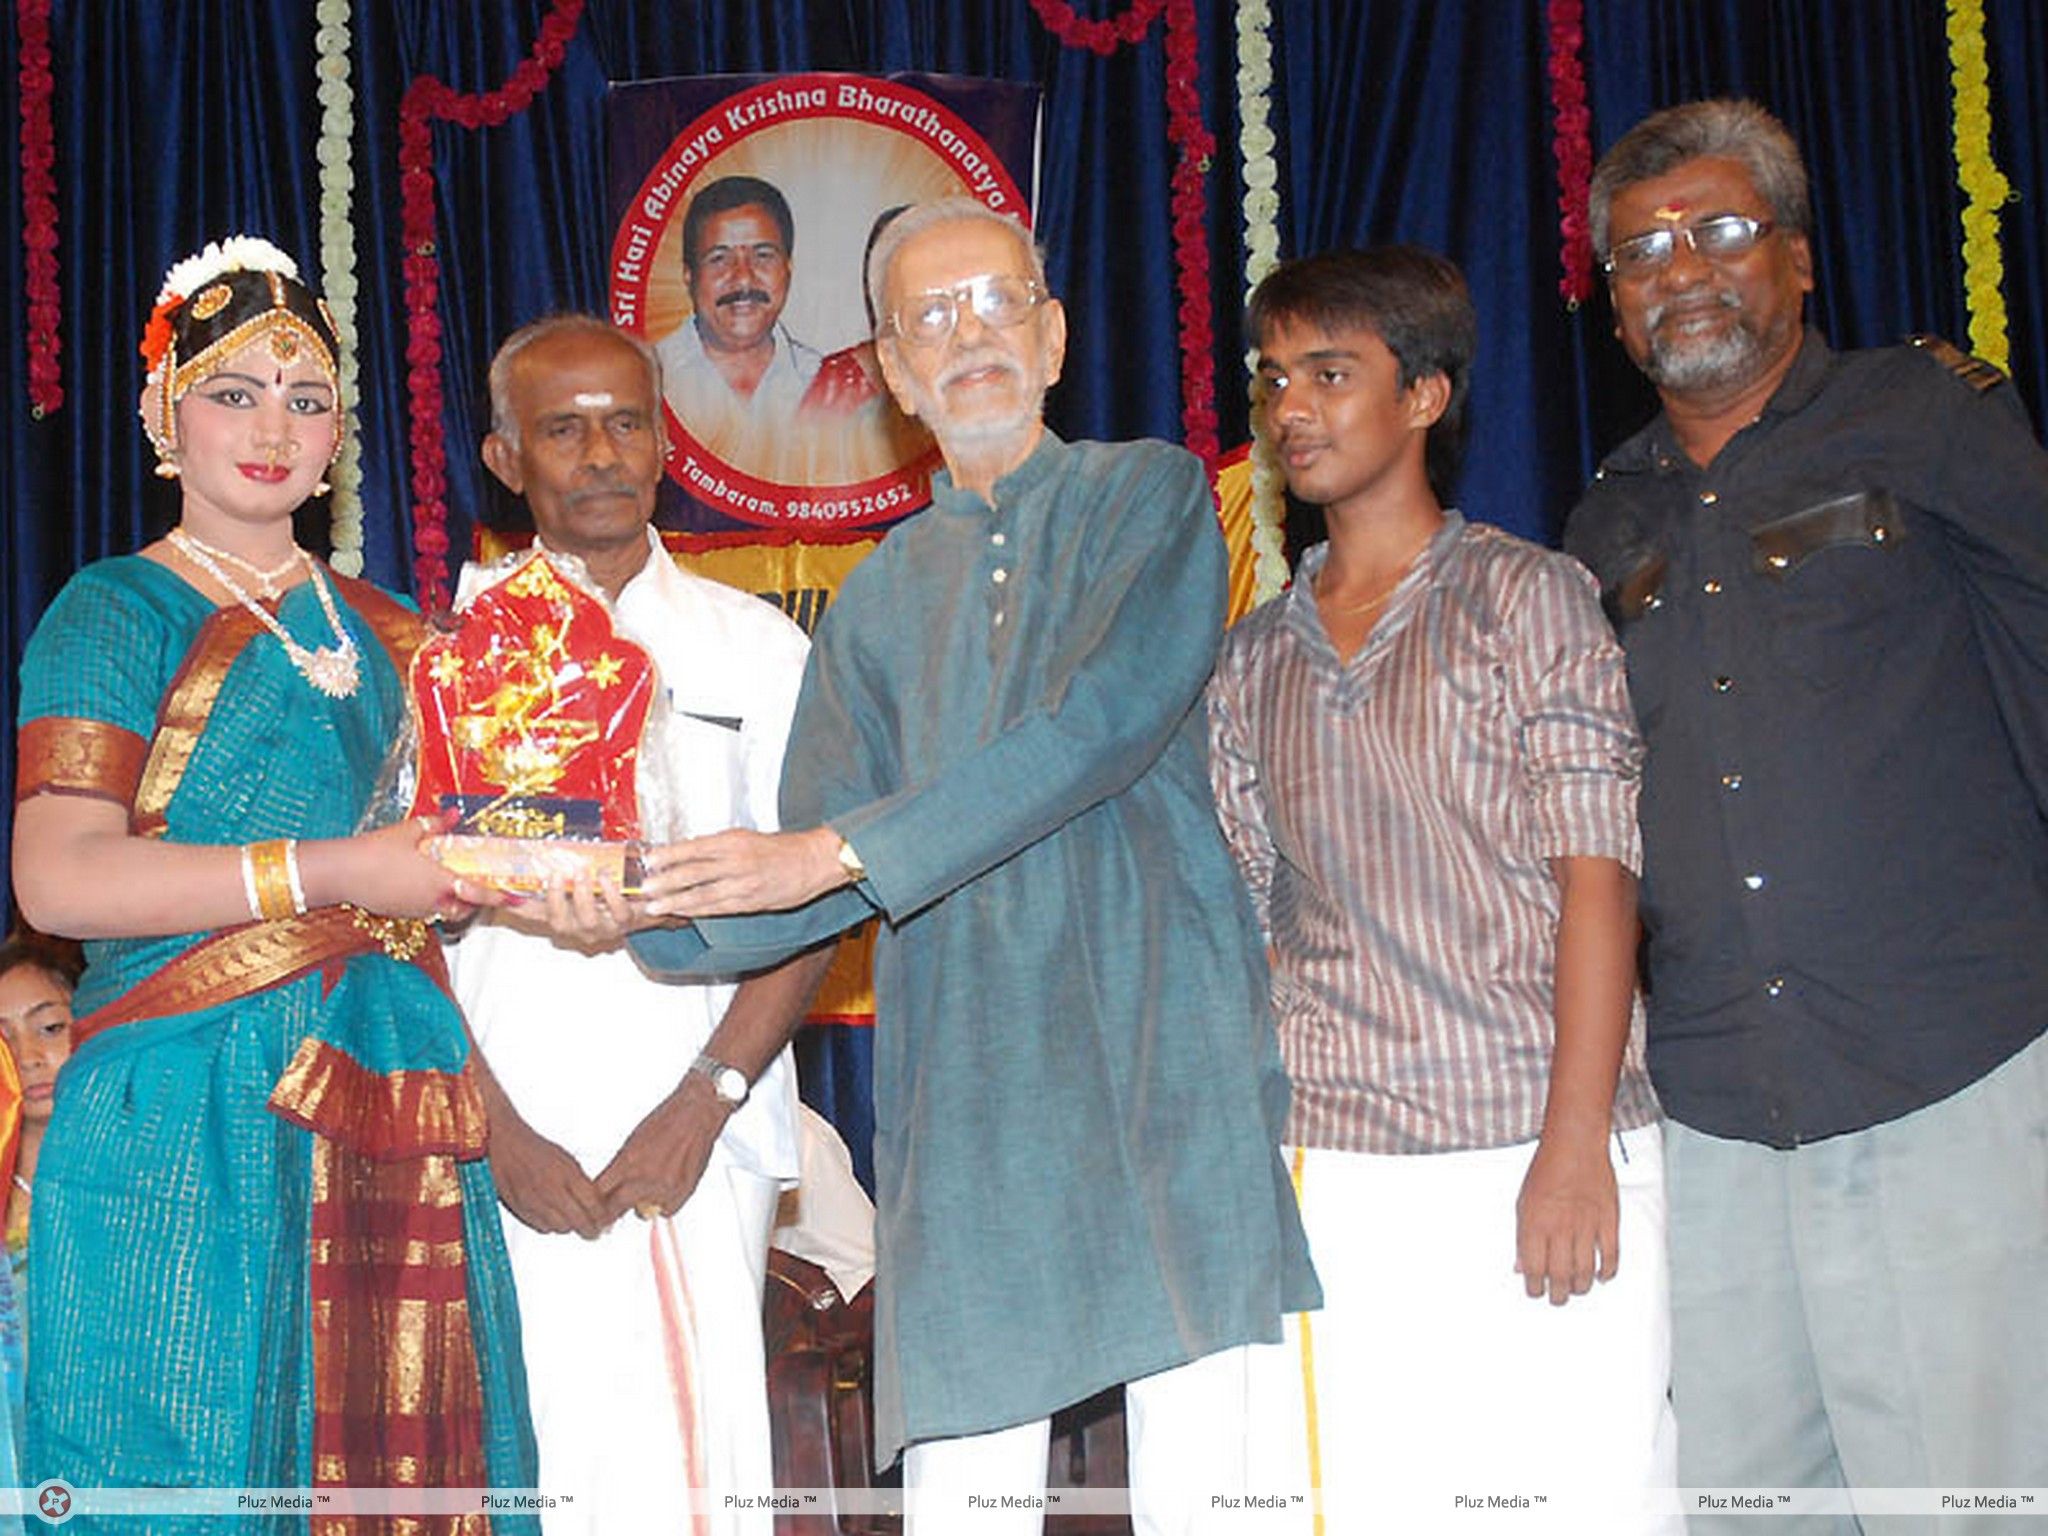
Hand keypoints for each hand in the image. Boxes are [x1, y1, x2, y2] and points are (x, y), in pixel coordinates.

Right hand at [319, 815, 497, 921]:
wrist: (341, 872)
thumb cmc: (374, 851)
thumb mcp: (408, 832)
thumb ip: (436, 825)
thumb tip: (455, 814)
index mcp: (439, 881)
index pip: (478, 892)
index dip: (499, 896)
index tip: (516, 898)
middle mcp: (431, 901)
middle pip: (464, 908)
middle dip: (476, 901)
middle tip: (481, 887)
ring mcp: (415, 910)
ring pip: (444, 912)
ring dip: (453, 902)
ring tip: (451, 883)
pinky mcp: (400, 913)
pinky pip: (425, 911)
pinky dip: (432, 902)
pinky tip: (422, 885)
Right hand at [488, 1110, 608, 1238]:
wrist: (501, 1146)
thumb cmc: (533, 1149)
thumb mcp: (565, 1159)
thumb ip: (581, 1182)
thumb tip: (597, 1201)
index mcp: (567, 1174)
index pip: (594, 1204)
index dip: (603, 1216)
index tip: (607, 1219)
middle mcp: (551, 1191)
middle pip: (579, 1222)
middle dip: (591, 1228)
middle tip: (595, 1231)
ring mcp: (535, 1203)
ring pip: (561, 1228)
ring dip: (570, 1227)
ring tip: (575, 1222)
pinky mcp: (520, 1211)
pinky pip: (542, 1227)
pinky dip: (551, 1226)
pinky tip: (554, 1218)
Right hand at [496, 868, 643, 951]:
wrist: (643, 900)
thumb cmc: (602, 889)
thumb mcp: (571, 877)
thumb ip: (548, 869)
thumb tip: (515, 857)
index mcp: (557, 913)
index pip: (525, 911)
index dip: (506, 903)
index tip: (482, 888)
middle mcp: (576, 925)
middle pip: (558, 922)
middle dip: (555, 899)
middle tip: (556, 874)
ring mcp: (601, 927)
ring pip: (587, 922)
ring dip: (583, 896)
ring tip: (582, 872)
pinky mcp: (625, 922)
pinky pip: (619, 913)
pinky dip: (612, 894)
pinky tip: (607, 877)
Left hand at [593, 1076, 726, 1222]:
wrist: (696, 1113)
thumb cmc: (664, 1121)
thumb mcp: (633, 1141)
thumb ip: (620, 1167)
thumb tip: (608, 1189)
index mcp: (627, 1162)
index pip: (599, 1193)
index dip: (594, 1201)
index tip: (594, 1206)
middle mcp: (643, 1178)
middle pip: (615, 1208)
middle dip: (612, 1209)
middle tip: (613, 1209)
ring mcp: (664, 1187)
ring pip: (641, 1212)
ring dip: (641, 1204)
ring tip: (650, 1185)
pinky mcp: (683, 1191)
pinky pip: (666, 1211)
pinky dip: (664, 1204)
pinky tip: (666, 1188)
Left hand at [640, 827, 846, 917]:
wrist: (814, 861)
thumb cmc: (781, 848)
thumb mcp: (746, 837)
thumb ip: (717, 846)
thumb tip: (685, 852)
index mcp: (733, 841)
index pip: (693, 847)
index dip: (668, 855)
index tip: (647, 859)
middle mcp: (736, 861)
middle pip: (693, 872)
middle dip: (665, 880)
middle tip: (643, 886)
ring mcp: (743, 884)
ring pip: (702, 894)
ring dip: (675, 900)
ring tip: (653, 905)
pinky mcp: (750, 902)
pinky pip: (718, 908)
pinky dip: (697, 911)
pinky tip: (681, 913)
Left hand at [1514, 1132, 1618, 1305]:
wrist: (1575, 1144)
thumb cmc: (1546, 1170)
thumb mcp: (1522, 1202)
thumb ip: (1522, 1237)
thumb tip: (1520, 1267)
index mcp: (1534, 1224)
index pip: (1534, 1269)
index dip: (1534, 1287)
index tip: (1536, 1292)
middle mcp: (1560, 1228)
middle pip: (1560, 1276)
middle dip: (1558, 1295)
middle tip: (1558, 1298)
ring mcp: (1587, 1225)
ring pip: (1586, 1271)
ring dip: (1581, 1287)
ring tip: (1577, 1290)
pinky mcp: (1609, 1220)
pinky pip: (1611, 1256)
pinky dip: (1608, 1272)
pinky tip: (1602, 1277)